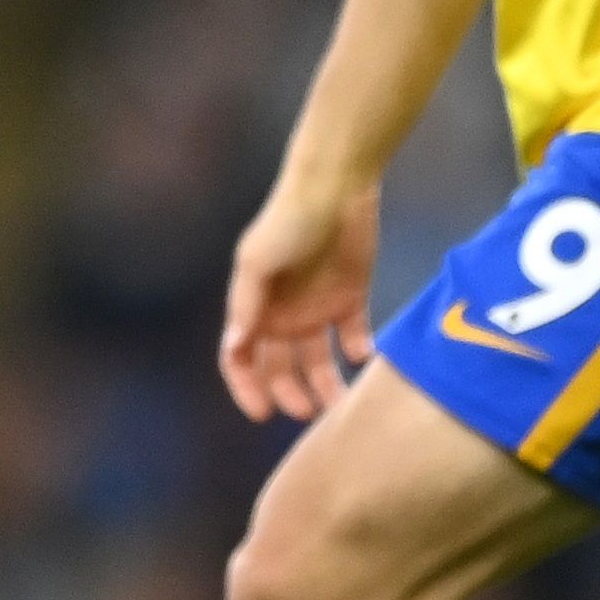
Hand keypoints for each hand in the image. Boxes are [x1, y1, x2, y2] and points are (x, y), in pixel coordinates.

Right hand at [221, 171, 380, 422]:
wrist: (336, 186)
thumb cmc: (288, 220)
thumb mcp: (258, 260)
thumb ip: (247, 303)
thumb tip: (236, 345)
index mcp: (255, 306)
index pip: (241, 358)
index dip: (246, 387)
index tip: (263, 413)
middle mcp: (283, 313)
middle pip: (281, 368)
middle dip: (291, 394)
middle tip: (309, 413)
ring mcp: (317, 307)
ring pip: (319, 362)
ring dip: (327, 386)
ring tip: (342, 405)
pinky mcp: (351, 298)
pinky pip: (353, 337)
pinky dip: (358, 353)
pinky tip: (363, 356)